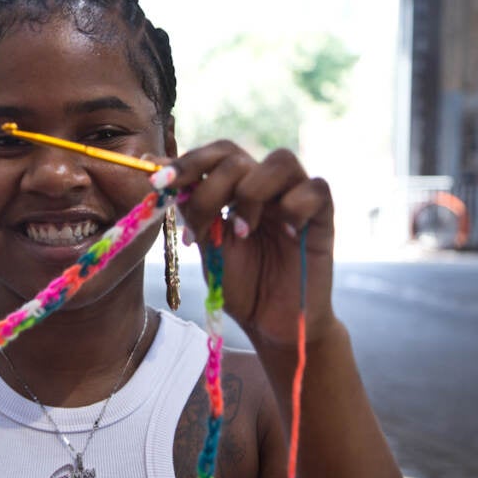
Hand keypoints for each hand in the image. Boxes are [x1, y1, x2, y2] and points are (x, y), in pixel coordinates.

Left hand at [151, 141, 336, 356]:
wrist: (270, 323)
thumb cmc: (240, 284)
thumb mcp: (206, 244)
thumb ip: (190, 208)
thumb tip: (154, 167)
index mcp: (236, 188)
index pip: (216, 154)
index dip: (187, 162)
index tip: (160, 183)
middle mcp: (265, 186)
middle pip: (237, 155)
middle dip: (208, 186)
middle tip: (199, 223)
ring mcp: (295, 198)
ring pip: (280, 161)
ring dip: (250, 194)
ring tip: (242, 232)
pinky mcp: (323, 218)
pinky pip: (316, 189)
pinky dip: (294, 206)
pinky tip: (283, 232)